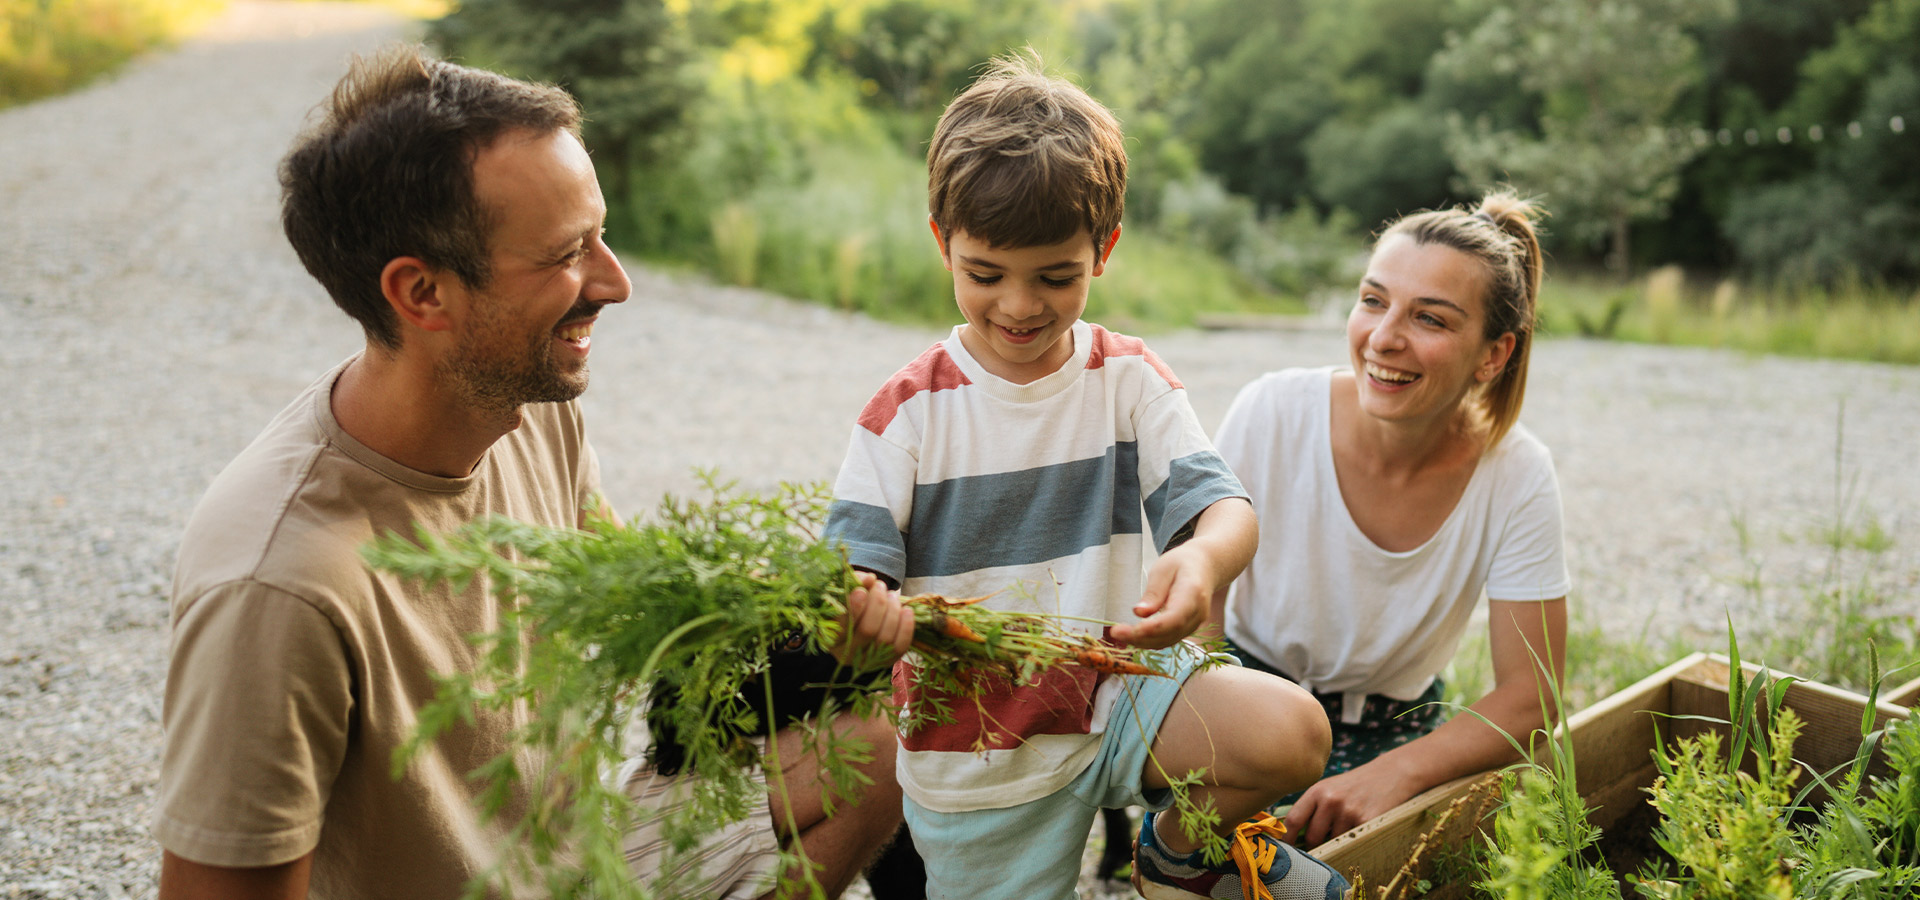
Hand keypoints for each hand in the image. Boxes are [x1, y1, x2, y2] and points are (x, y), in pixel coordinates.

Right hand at [830, 572, 914, 669]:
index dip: (852, 609)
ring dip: (893, 612)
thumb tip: (869, 579)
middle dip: (878, 604)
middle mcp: (845, 654)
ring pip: (885, 638)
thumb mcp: (846, 590)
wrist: (860, 620)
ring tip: (892, 595)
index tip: (861, 591)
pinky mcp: (885, 662)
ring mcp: (866, 661)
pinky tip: (906, 611)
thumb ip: (854, 582)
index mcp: (829, 637)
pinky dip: (906, 628)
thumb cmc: (849, 602)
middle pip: (867, 630)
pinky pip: (900, 647)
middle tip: (880, 586)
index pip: (840, 626)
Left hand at [1109, 544, 1211, 648]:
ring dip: (1143, 642)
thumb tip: (1139, 613)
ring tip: (1120, 634)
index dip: (1150, 629)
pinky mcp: (1188, 629)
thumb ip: (1153, 592)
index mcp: (1193, 593)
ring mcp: (1195, 624)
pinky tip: (1133, 635)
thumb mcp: (1163, 569)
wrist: (1204, 567)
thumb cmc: (1181, 564)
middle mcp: (1198, 613)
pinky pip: (1168, 640)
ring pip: (1168, 641)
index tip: (1127, 630)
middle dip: (1140, 638)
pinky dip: (1150, 641)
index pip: (1173, 618)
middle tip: (1115, 632)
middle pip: (1169, 634)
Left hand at [1282, 758, 1421, 847]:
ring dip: (1339, 840)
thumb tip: (1294, 837)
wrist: (1391, 774)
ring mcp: (1349, 811)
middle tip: (1326, 840)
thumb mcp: (1330, 788)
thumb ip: (1313, 808)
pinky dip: (1354, 840)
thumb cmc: (1356, 785)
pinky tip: (1361, 827)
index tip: (1288, 849)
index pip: (1294, 820)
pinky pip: (1352, 842)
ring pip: (1334, 842)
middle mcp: (1330, 800)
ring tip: (1350, 824)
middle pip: (1313, 837)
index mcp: (1317, 791)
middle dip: (1317, 844)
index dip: (1288, 838)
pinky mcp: (1366, 821)